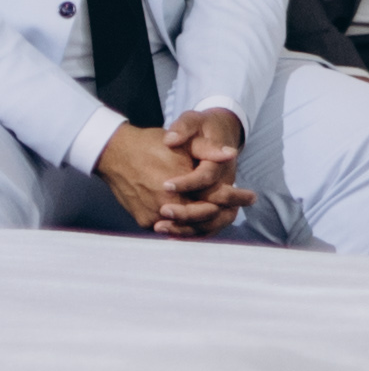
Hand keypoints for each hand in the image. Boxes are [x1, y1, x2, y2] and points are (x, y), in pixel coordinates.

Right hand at [97, 119, 242, 237]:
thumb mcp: (183, 142)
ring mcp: (153, 218)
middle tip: (239, 207)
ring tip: (224, 213)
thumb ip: (208, 150)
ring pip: (189, 228)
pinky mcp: (145, 221)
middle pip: (204, 219)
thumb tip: (231, 154)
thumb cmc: (152, 145)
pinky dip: (186, 225)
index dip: (236, 198)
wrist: (115, 153)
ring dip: (206, 222)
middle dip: (224, 213)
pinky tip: (200, 218)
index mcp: (178, 188)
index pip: (216, 200)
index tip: (252, 196)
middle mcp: (164, 208)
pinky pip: (172, 228)